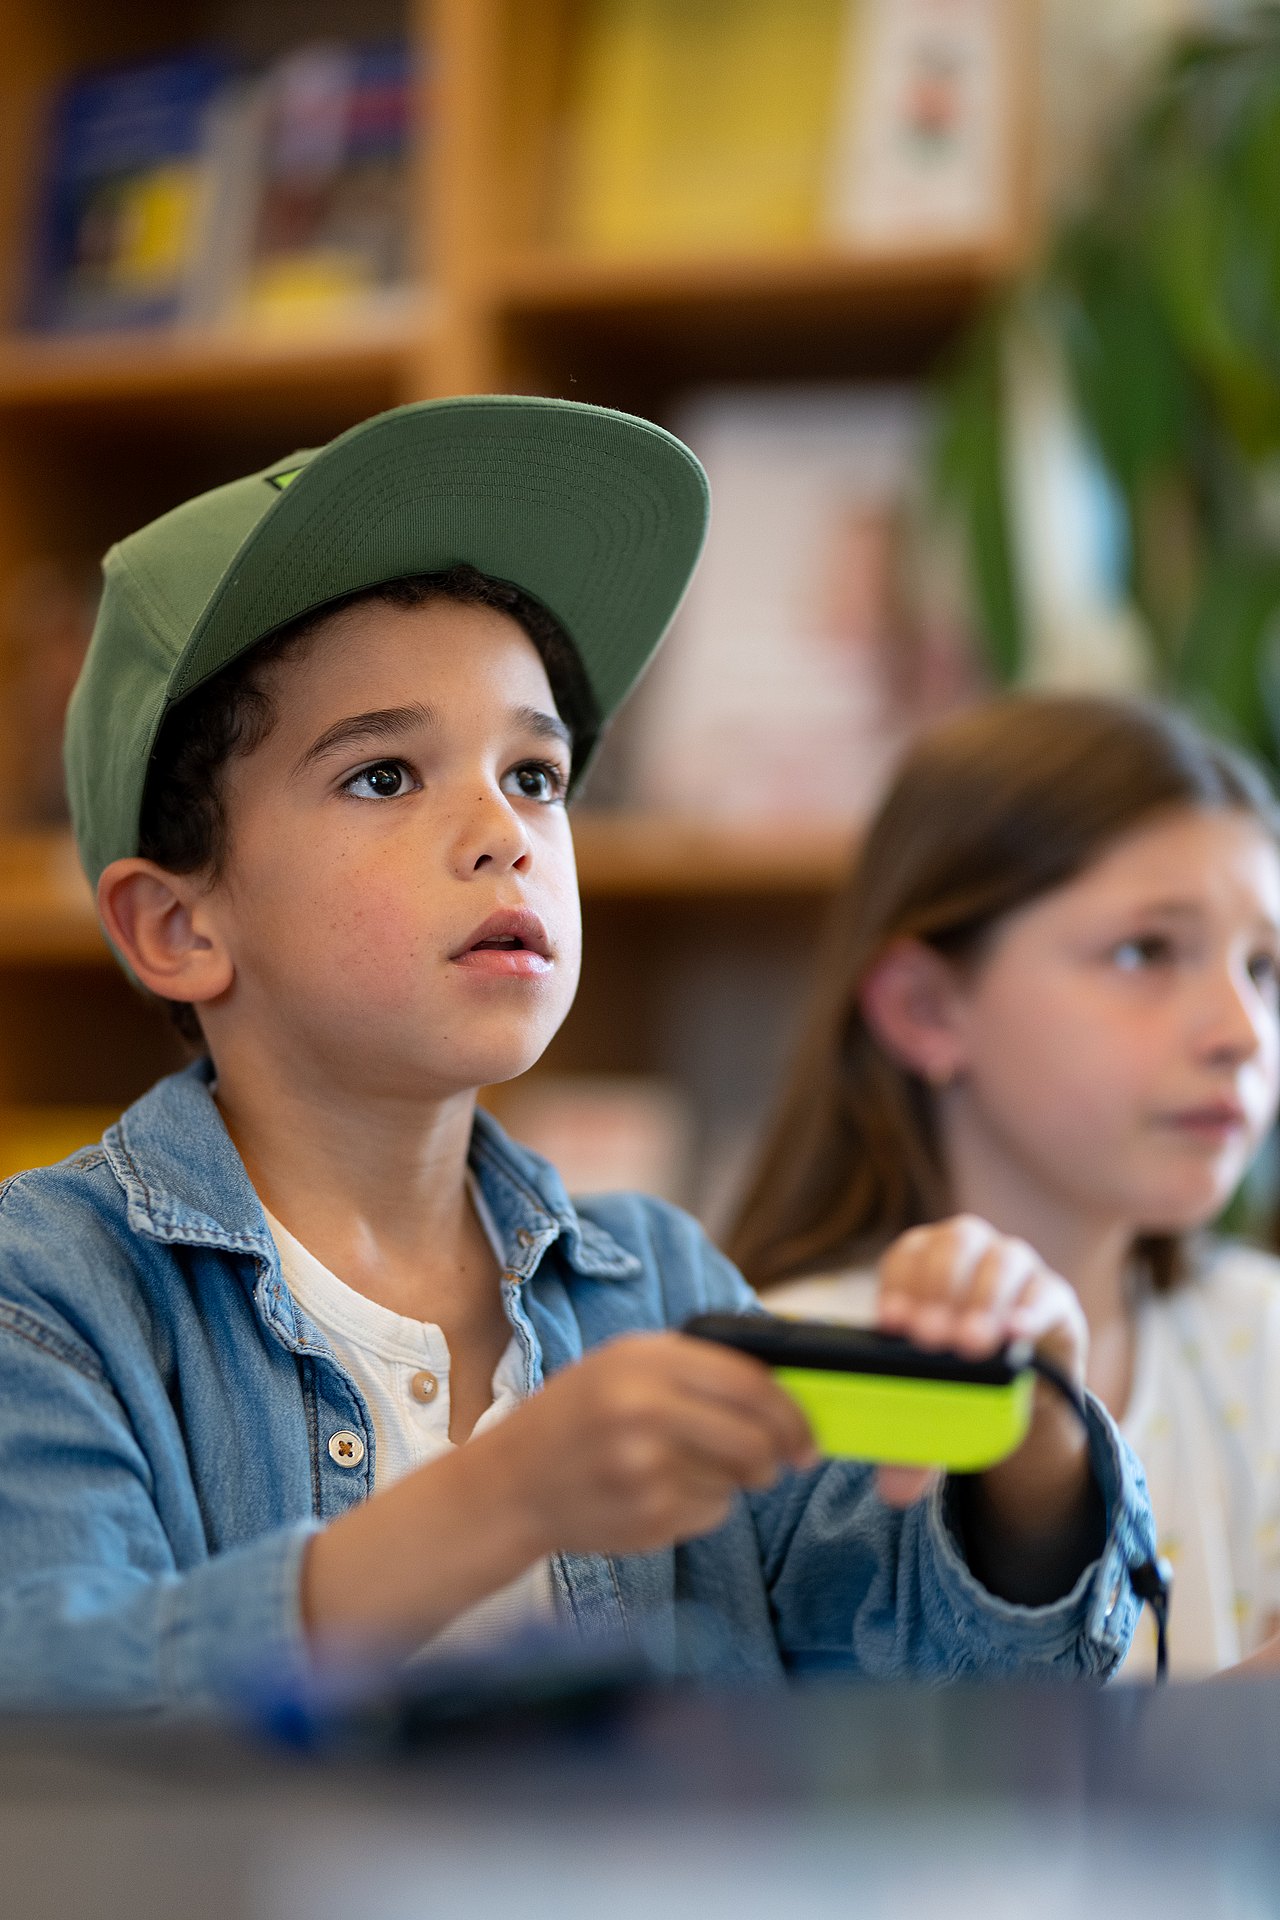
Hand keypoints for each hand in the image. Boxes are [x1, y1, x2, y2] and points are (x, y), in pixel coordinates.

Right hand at [499, 1330, 817, 1556]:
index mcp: (641, 1360)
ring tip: (686, 1467)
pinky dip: (703, 1507)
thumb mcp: (622, 1365)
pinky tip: (660, 1493)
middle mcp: (643, 1409)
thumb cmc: (575, 1417)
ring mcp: (644, 1468)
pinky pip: (712, 1513)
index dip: (790, 1410)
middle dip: (779, 1454)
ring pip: (737, 1480)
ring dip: (732, 1480)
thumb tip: (783, 1391)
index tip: (805, 1430)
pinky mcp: (646, 1518)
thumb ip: (696, 1368)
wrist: (508, 1484)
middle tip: (781, 1460)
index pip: (749, 1382)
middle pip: (755, 1439)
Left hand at [873, 1215, 1087, 1509]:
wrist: (1022, 1389)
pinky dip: (1030, 1310)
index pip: (906, 1257)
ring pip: (1001, 1261)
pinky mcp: (1056, 1297)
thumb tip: (892, 1494)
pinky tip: (1016, 1336)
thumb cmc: (959, 1381)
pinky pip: (1047, 1292)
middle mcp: (970, 1253)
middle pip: (954, 1245)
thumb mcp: (932, 1409)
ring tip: (970, 1346)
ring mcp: (1016, 1268)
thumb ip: (910, 1445)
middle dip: (939, 1289)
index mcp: (924, 1263)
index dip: (898, 1285)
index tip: (891, 1325)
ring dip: (984, 1300)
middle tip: (930, 1339)